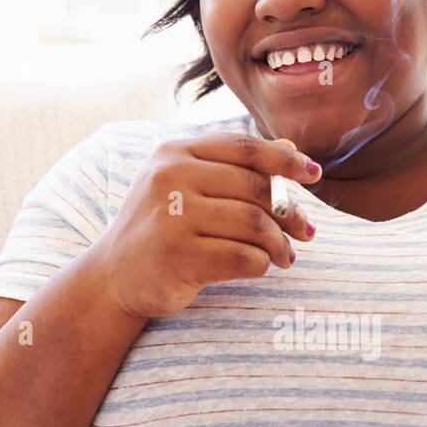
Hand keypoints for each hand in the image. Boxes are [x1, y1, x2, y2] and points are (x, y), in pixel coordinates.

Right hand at [90, 133, 321, 321]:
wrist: (113, 278)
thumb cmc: (160, 230)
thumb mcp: (186, 187)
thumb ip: (232, 167)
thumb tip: (290, 150)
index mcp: (173, 153)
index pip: (244, 148)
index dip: (285, 161)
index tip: (314, 174)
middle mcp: (169, 178)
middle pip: (255, 188)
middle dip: (291, 211)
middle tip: (307, 231)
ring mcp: (171, 217)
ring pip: (254, 224)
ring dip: (279, 243)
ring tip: (286, 256)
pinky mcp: (177, 256)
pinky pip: (244, 257)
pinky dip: (262, 264)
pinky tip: (262, 267)